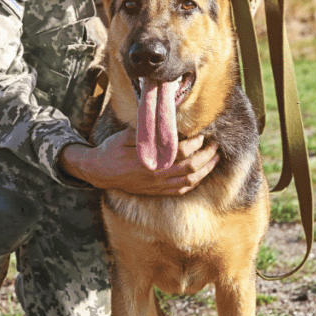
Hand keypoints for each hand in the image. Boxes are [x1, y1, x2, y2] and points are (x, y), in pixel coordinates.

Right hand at [61, 130, 219, 195]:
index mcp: (151, 160)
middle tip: (215, 145)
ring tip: (214, 159)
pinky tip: (200, 175)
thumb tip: (165, 123)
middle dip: (207, 156)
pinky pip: (180, 191)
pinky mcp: (156, 192)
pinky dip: (193, 183)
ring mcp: (157, 186)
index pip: (181, 152)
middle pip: (191, 168)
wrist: (99, 172)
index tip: (202, 135)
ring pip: (189, 181)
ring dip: (205, 171)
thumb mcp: (126, 135)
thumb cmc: (112, 150)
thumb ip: (147, 132)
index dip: (195, 143)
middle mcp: (157, 175)